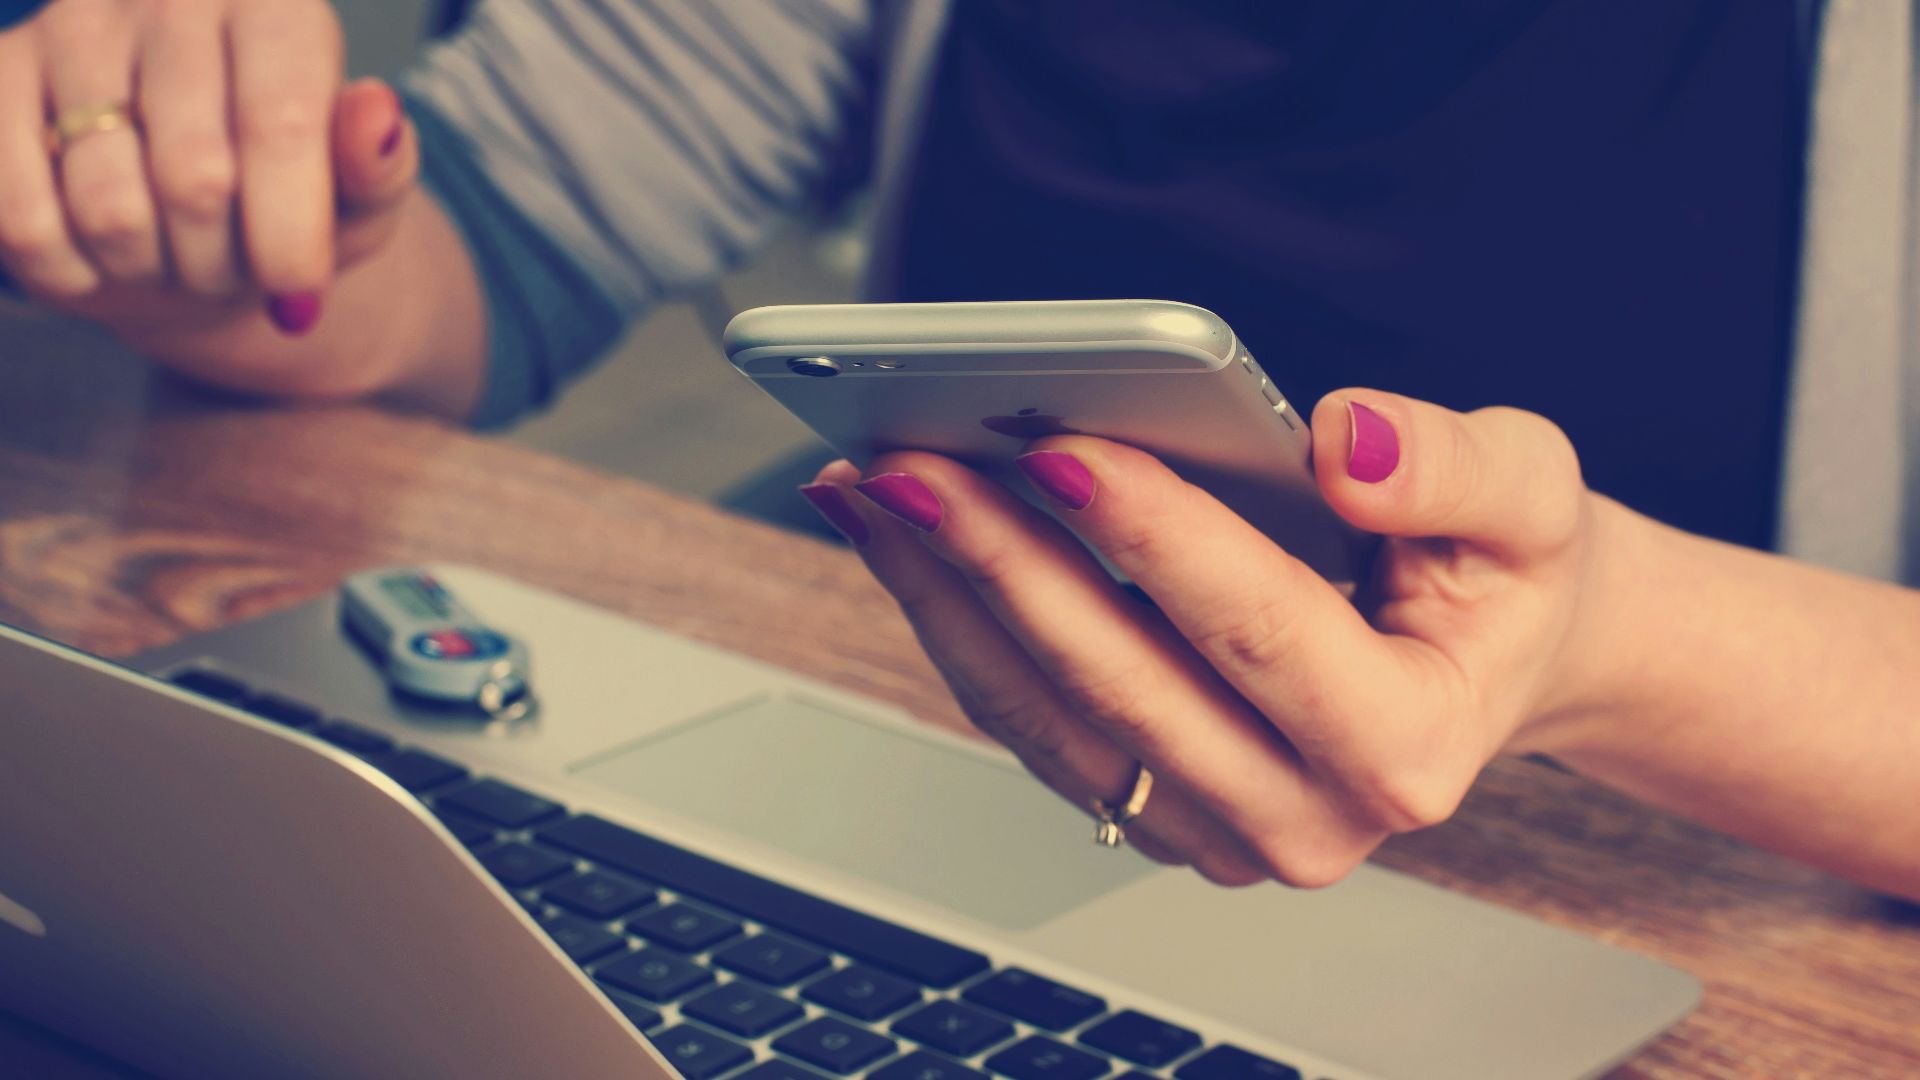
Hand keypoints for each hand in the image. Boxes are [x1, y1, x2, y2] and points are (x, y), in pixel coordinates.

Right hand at [0, 0, 416, 347]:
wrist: (190, 214)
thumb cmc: (288, 199)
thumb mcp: (358, 199)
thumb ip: (378, 167)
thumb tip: (377, 114)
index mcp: (275, 5)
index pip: (279, 125)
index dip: (289, 232)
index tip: (300, 292)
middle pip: (195, 178)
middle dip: (224, 263)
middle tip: (235, 268)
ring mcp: (73, 27)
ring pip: (109, 208)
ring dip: (153, 269)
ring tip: (175, 252)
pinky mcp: (0, 74)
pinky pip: (23, 217)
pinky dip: (73, 269)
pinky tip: (103, 254)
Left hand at [802, 391, 1620, 886]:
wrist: (1489, 659)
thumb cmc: (1503, 577)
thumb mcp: (1533, 498)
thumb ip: (1455, 468)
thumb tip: (1344, 443)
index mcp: (1407, 748)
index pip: (1257, 631)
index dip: (1153, 537)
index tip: (1059, 447)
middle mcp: (1306, 819)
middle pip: (1122, 685)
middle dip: (1003, 563)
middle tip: (909, 464)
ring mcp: (1218, 831)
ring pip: (1049, 717)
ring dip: (948, 599)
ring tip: (874, 491)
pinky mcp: (1154, 811)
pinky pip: (1032, 725)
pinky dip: (960, 627)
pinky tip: (907, 541)